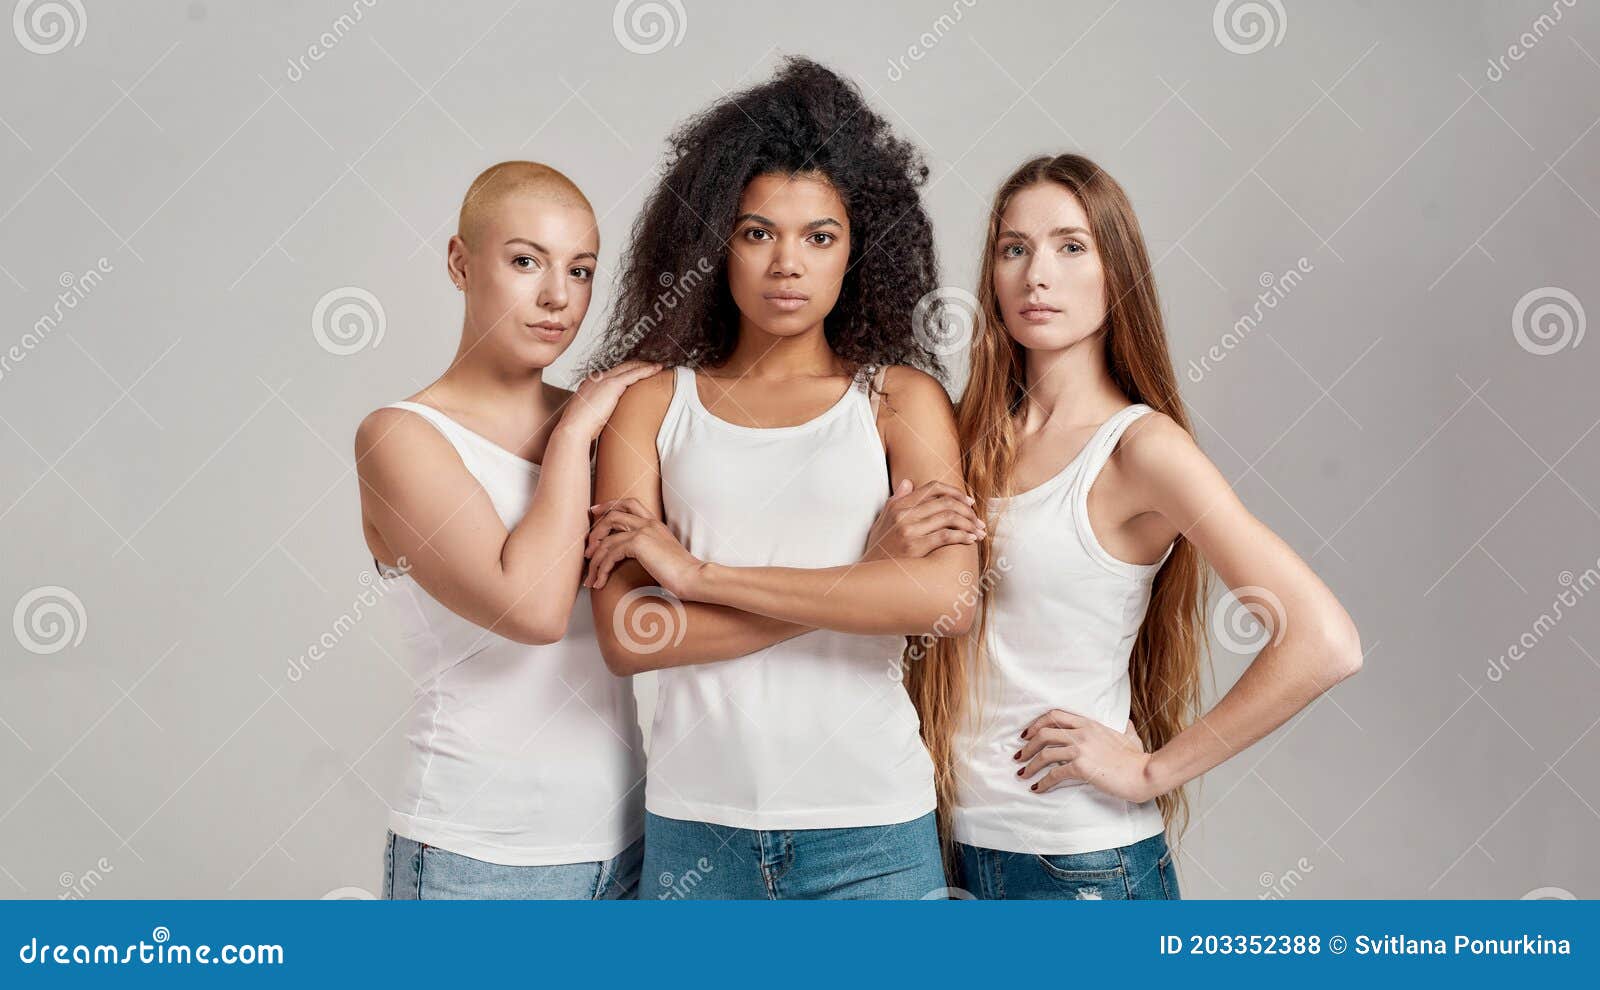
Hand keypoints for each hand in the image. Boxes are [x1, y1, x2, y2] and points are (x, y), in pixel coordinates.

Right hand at [558, 361, 662, 441]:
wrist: (573, 428)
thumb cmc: (580, 428)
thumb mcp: (591, 417)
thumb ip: (599, 413)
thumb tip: (606, 421)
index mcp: (589, 385)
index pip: (610, 375)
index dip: (624, 373)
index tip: (635, 375)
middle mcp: (596, 379)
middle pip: (620, 367)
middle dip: (636, 365)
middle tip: (650, 366)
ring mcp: (604, 380)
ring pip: (629, 367)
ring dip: (644, 365)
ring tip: (657, 366)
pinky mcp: (612, 384)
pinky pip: (634, 373)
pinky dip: (647, 370)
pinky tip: (657, 369)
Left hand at [584, 497, 703, 597]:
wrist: (693, 576)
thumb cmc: (682, 572)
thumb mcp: (663, 553)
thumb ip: (649, 548)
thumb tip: (632, 556)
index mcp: (655, 523)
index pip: (628, 503)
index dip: (609, 505)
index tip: (595, 512)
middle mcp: (648, 522)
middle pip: (613, 515)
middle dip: (595, 531)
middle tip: (587, 549)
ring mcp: (643, 531)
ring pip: (607, 538)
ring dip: (594, 558)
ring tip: (590, 575)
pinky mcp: (638, 543)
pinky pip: (610, 554)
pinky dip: (601, 569)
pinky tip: (600, 581)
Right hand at [861, 479, 984, 561]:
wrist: (870, 576)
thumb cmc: (879, 550)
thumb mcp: (882, 521)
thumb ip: (896, 500)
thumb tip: (908, 483)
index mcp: (898, 505)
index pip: (933, 488)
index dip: (955, 492)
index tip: (968, 502)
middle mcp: (903, 514)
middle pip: (945, 502)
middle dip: (967, 511)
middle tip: (978, 521)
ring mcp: (909, 530)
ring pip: (949, 517)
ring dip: (969, 524)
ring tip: (978, 532)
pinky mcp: (915, 547)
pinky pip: (946, 535)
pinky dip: (963, 536)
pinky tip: (970, 540)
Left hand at [1013, 709, 1157, 802]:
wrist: (1146, 773)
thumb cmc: (1138, 758)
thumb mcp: (1130, 736)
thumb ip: (1124, 728)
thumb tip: (1127, 724)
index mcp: (1090, 723)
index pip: (1055, 715)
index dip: (1036, 723)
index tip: (1026, 734)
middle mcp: (1082, 732)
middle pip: (1043, 732)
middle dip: (1027, 745)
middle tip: (1019, 755)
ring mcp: (1081, 748)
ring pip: (1044, 752)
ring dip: (1029, 764)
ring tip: (1022, 773)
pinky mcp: (1081, 767)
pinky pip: (1054, 773)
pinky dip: (1042, 782)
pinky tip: (1037, 788)